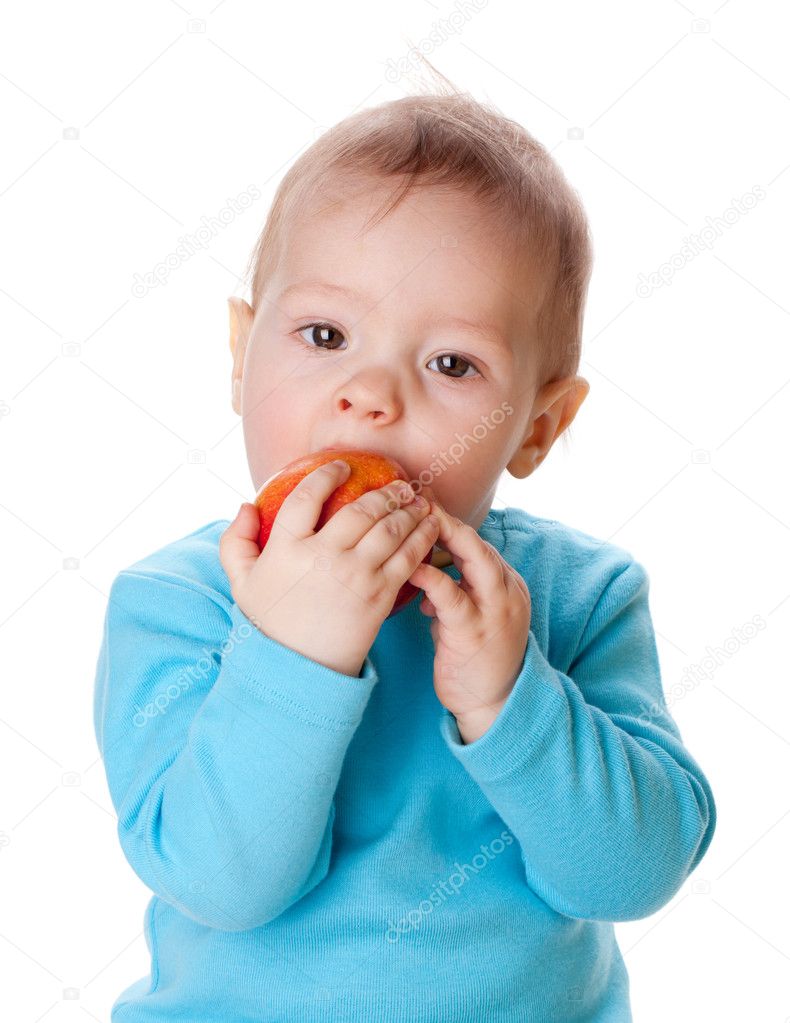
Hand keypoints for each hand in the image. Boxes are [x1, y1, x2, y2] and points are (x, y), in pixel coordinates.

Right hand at [220, 461, 439, 677]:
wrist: (299, 669)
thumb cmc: (271, 624)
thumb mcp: (241, 583)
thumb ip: (236, 541)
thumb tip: (245, 504)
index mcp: (287, 548)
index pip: (307, 497)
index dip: (326, 475)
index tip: (341, 466)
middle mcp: (323, 557)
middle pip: (360, 510)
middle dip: (384, 492)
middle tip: (398, 485)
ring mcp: (355, 575)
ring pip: (389, 529)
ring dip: (409, 510)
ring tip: (418, 500)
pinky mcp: (380, 595)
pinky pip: (407, 557)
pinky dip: (422, 537)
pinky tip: (430, 526)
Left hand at [407, 492, 531, 742]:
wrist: (495, 705)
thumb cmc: (477, 660)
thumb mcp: (471, 616)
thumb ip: (455, 590)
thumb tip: (424, 566)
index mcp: (507, 585)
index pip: (477, 543)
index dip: (448, 523)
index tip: (421, 507)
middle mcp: (506, 592)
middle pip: (477, 542)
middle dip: (445, 520)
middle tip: (414, 504)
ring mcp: (495, 611)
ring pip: (472, 559)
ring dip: (440, 538)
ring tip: (408, 525)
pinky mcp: (475, 631)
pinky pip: (452, 595)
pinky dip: (430, 577)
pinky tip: (409, 567)